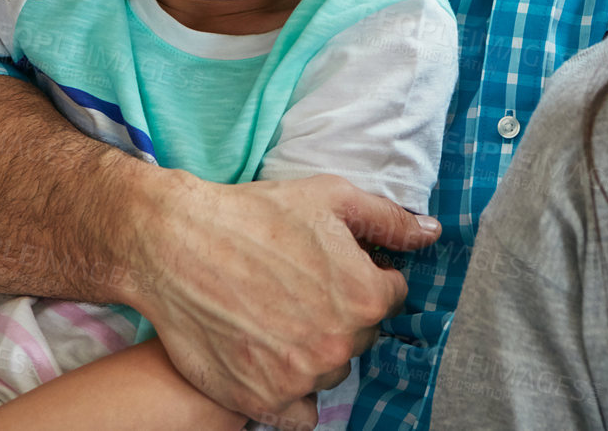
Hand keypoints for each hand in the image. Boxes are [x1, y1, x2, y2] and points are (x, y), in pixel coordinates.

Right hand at [125, 172, 441, 426]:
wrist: (176, 245)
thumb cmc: (254, 215)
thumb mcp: (332, 198)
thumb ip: (389, 221)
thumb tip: (431, 234)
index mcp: (364, 296)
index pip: (390, 297)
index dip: (363, 277)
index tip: (331, 268)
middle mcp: (338, 344)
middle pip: (360, 336)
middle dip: (340, 315)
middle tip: (299, 289)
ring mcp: (301, 377)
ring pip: (330, 370)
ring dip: (315, 352)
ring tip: (278, 318)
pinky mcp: (263, 400)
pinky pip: (302, 415)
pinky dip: (294, 396)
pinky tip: (275, 363)